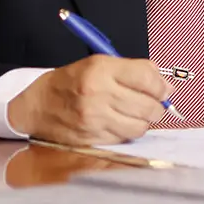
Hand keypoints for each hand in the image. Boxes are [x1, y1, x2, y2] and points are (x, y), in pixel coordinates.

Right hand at [7, 55, 169, 145]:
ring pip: (140, 126)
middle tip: (155, 104)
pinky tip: (121, 123)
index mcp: (100, 69)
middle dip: (158, 106)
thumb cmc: (70, 82)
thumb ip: (134, 70)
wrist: (37, 105)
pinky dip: (129, 132)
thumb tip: (167, 86)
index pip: (146, 77)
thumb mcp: (99, 64)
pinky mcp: (93, 138)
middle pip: (148, 105)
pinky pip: (125, 138)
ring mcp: (95, 119)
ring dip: (144, 121)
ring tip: (137, 113)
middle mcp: (98, 94)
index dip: (161, 85)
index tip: (164, 89)